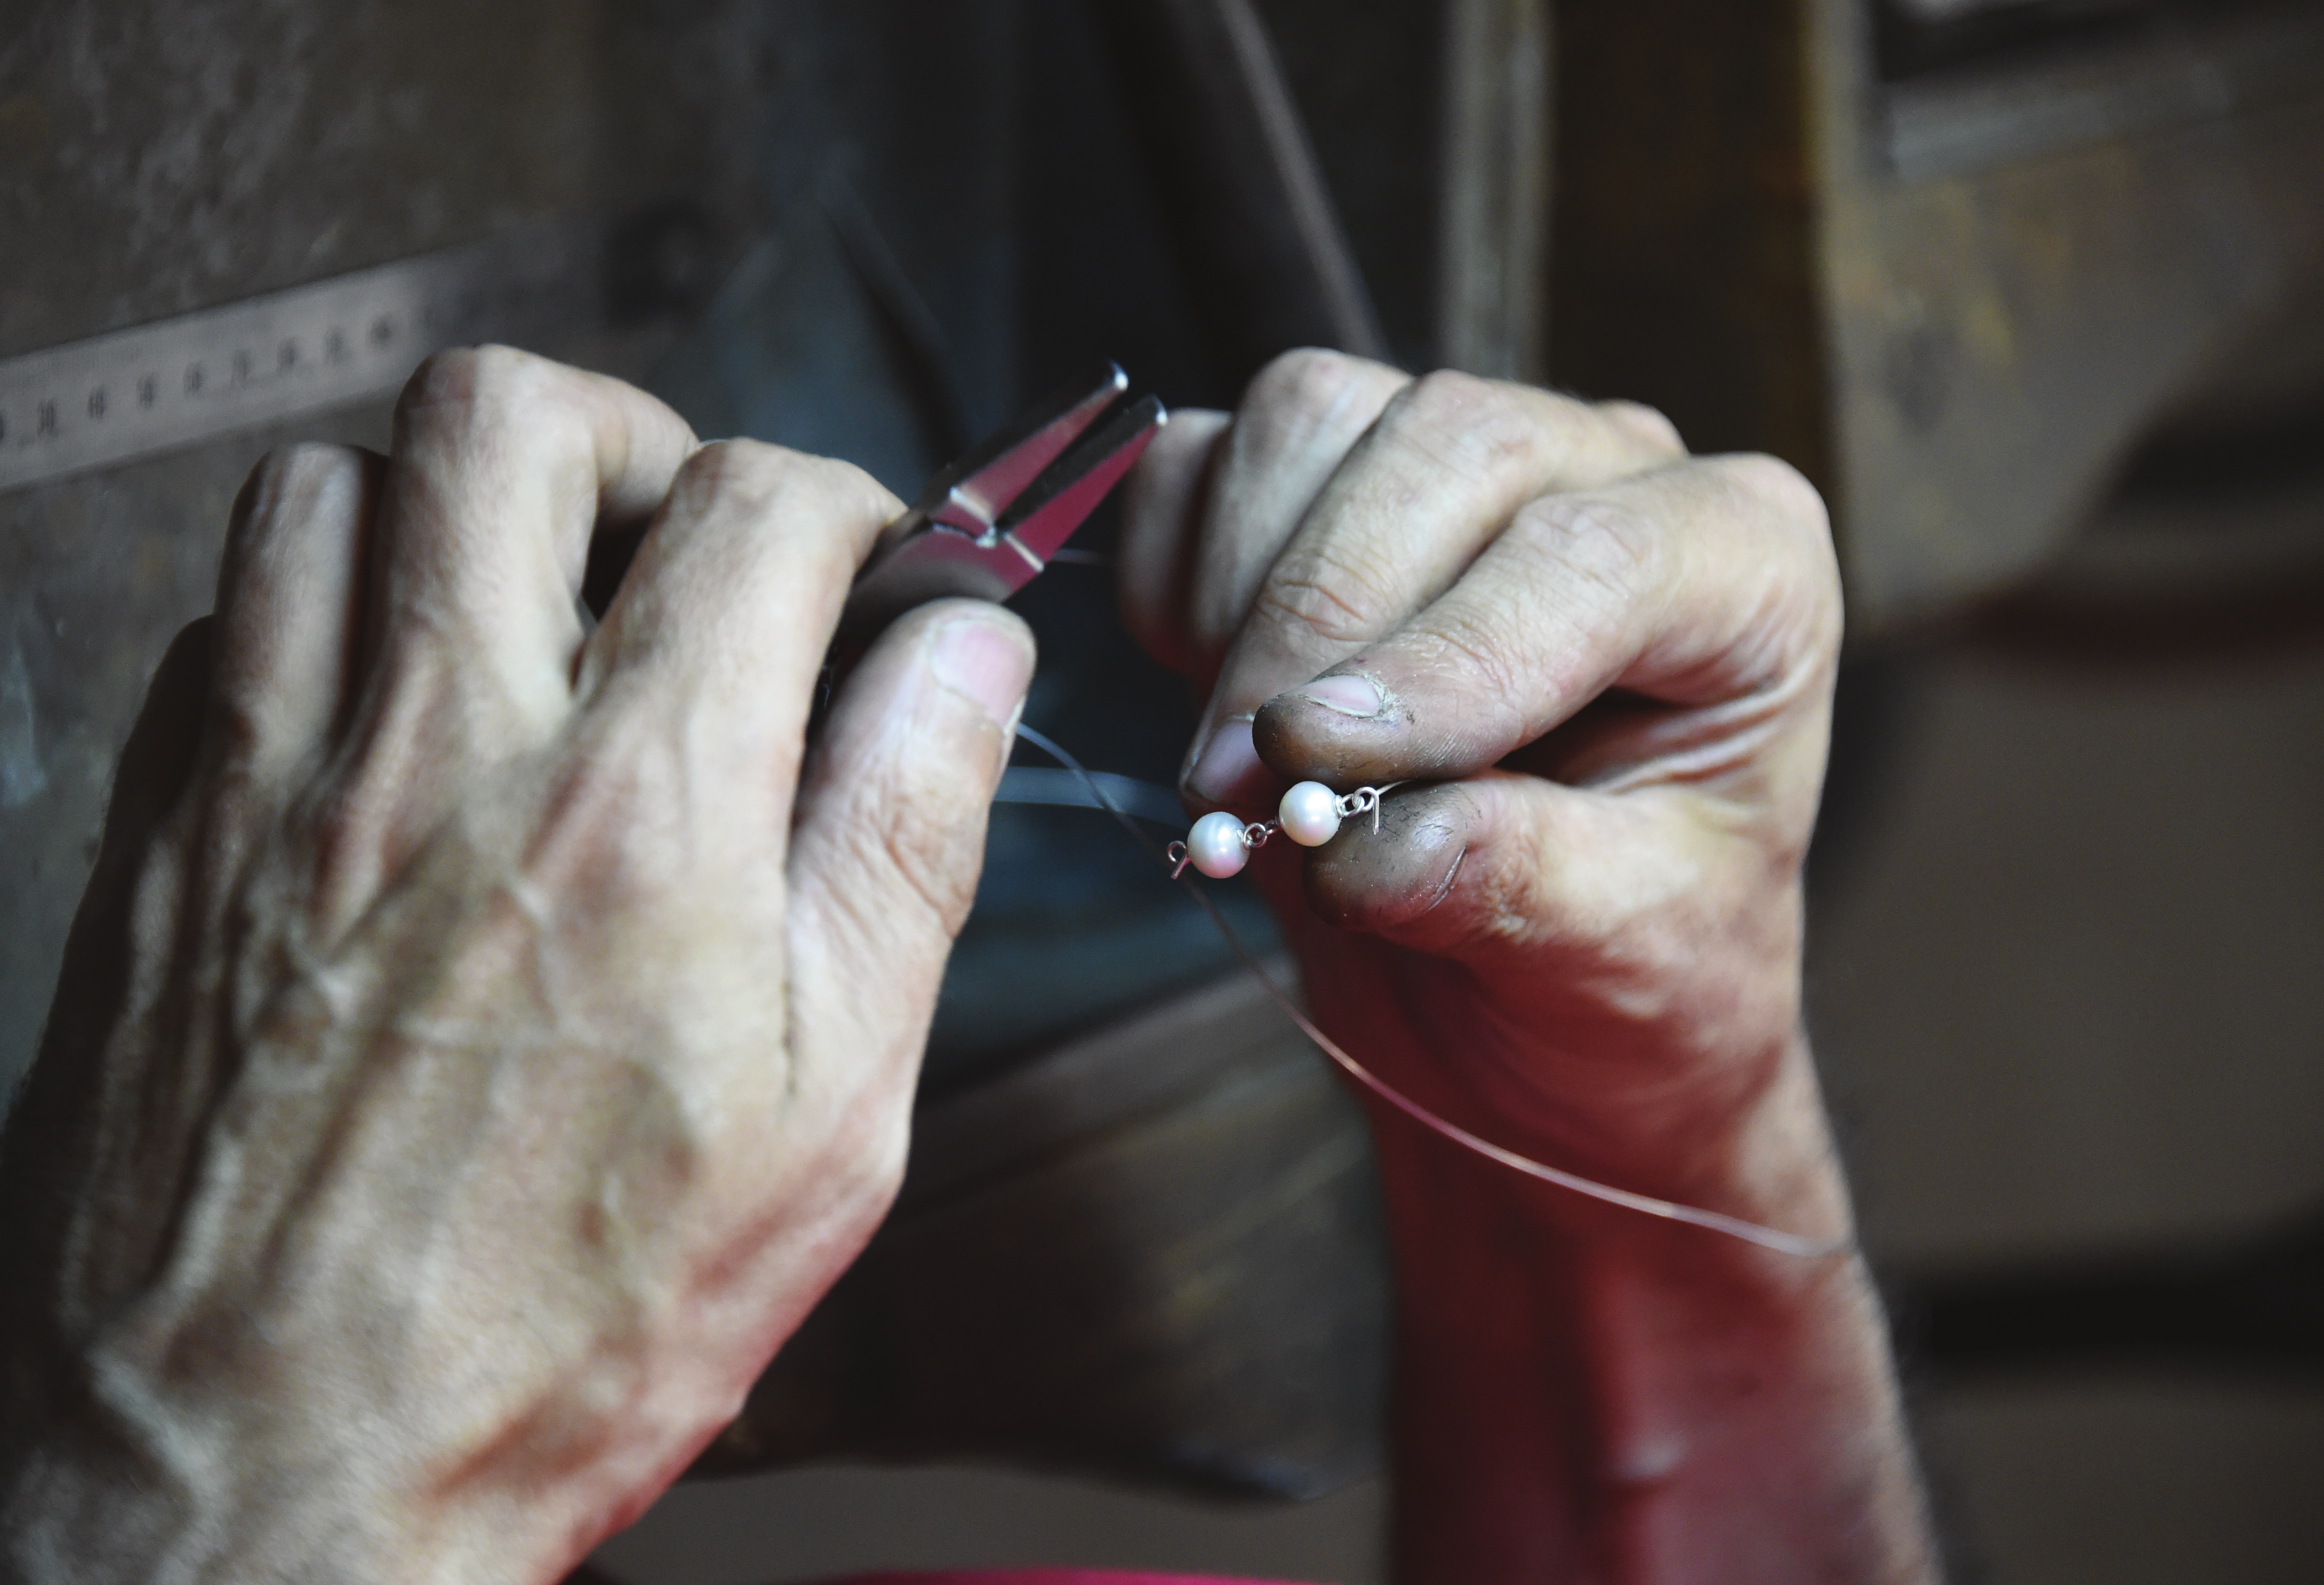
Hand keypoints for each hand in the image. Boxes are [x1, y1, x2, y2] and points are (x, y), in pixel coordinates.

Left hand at [0, 349, 1034, 1584]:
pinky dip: (320, 610)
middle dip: (632, 440)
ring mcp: (272, 787)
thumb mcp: (829, 1112)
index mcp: (640, 814)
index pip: (756, 511)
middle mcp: (441, 755)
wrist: (261, 1489)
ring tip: (525, 605)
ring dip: (454, 502)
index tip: (859, 571)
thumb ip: (903, 841)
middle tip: (678, 539)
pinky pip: (221, 621)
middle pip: (514, 418)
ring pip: (337, 480)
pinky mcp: (161, 845)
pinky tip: (388, 712)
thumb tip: (966, 658)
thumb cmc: (565, 1331)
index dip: (844, 507)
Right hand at [1122, 350, 1838, 1206]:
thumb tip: (1356, 848)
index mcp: (1746, 569)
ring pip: (1307, 422)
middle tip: (1242, 799)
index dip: (1443, 659)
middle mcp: (1611, 473)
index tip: (1316, 768)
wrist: (1542, 1006)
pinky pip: (1200, 468)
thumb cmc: (1626, 970)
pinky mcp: (1323, 487)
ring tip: (1239, 778)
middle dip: (1317, 622)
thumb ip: (1515, 887)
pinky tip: (1222, 711)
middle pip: (1442, 445)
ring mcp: (1458, 462)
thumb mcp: (1621, 962)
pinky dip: (1173, 583)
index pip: (1592, 557)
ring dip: (1236, 604)